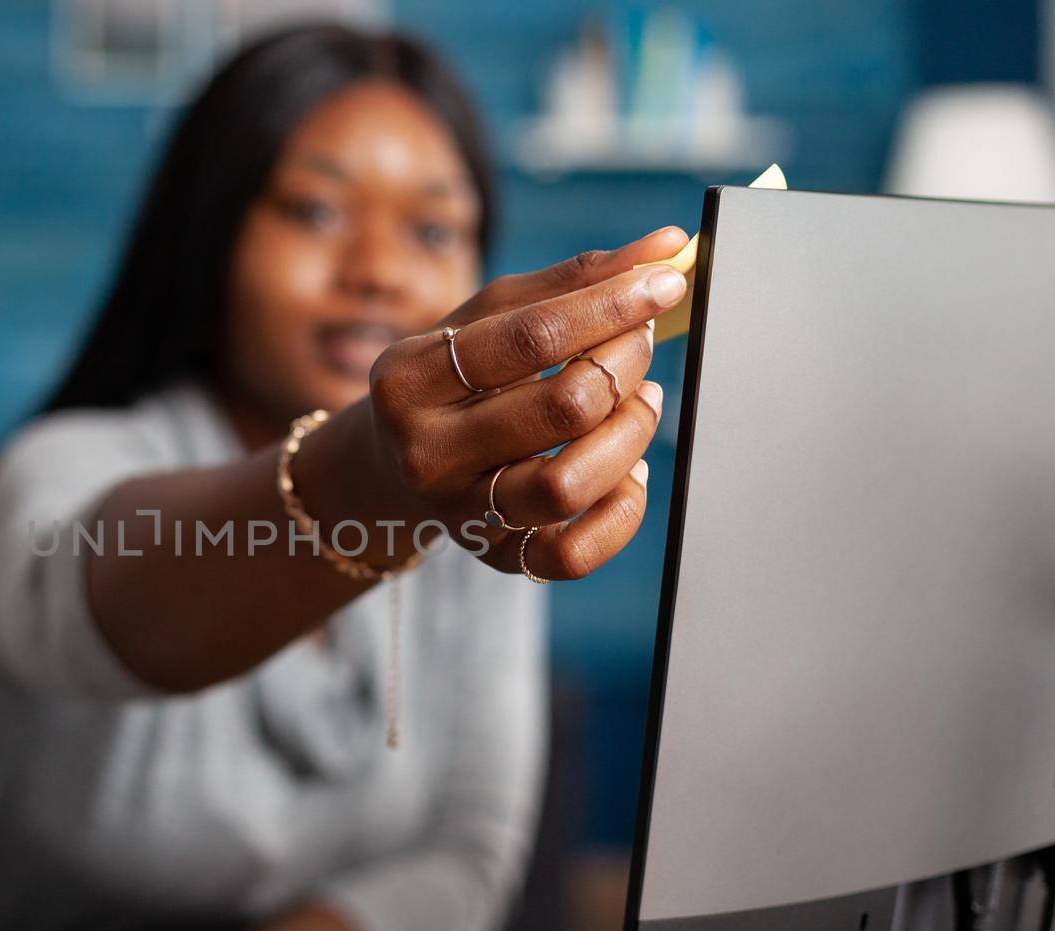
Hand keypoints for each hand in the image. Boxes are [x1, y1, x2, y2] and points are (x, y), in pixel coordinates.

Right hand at [352, 227, 688, 579]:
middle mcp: (426, 452)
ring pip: (568, 485)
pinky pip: (572, 554)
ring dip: (631, 436)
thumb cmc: (451, 378)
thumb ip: (567, 282)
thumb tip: (665, 248)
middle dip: (624, 364)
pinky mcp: (493, 557)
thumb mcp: (484, 320)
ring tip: (642, 403)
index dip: (610, 305)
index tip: (665, 283)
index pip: (529, 337)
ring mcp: (457, 512)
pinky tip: (629, 473)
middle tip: (643, 342)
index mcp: (410, 378)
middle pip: (560, 409)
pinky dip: (621, 511)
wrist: (390, 466)